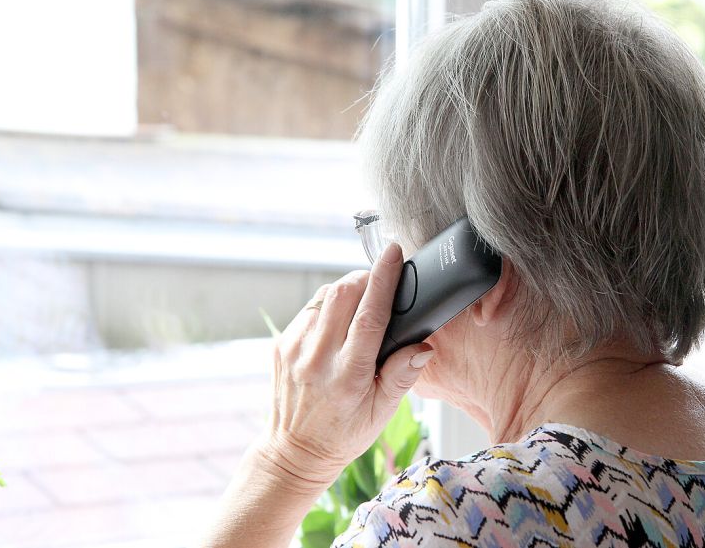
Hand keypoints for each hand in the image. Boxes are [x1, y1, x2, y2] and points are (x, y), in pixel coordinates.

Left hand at [255, 242, 433, 493]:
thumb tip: (423, 345)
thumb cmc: (345, 432)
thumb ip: (403, 375)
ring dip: (347, 290)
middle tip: (381, 283)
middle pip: (344, 293)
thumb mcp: (383, 411)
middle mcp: (317, 358)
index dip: (383, 279)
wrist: (295, 450)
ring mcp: (294, 348)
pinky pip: (310, 309)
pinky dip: (328, 306)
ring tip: (361, 306)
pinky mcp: (281, 344)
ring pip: (325, 296)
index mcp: (348, 375)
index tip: (393, 253)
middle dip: (366, 277)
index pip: (369, 315)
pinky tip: (338, 323)